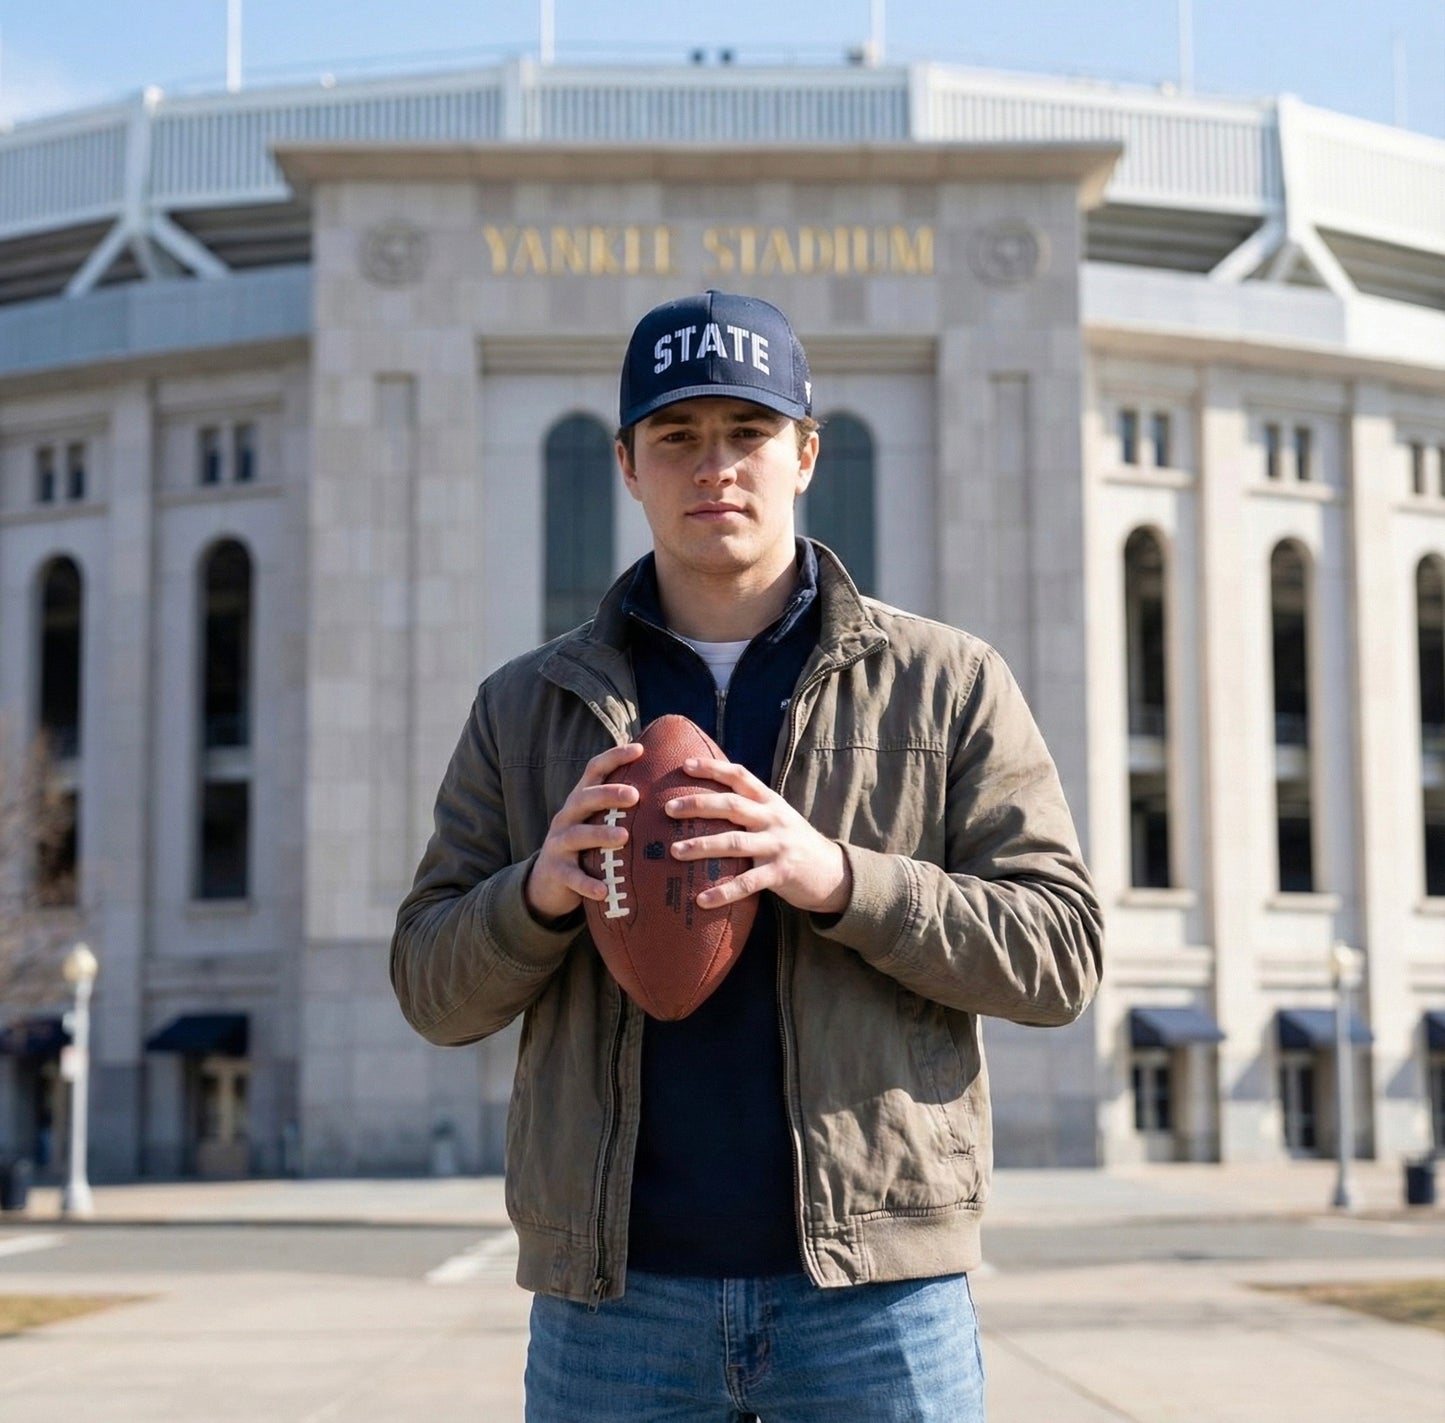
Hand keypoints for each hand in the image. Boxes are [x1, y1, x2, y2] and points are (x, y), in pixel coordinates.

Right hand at [525, 743, 643, 922]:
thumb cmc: (586, 847)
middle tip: (635, 795)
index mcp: (580, 801)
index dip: (614, 757)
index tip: (640, 749)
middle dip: (608, 794)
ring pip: (577, 835)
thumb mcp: (597, 822)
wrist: (547, 882)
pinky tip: (603, 890)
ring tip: (623, 837)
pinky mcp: (556, 871)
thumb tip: (667, 789)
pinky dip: (587, 883)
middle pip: (584, 798)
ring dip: (600, 835)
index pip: (594, 770)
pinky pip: (571, 877)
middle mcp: (567, 817)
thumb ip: (620, 808)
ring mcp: (558, 844)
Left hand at [665, 757, 851, 915]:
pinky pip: (747, 883)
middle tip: (668, 809)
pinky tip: (701, 900)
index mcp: (770, 801)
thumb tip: (706, 802)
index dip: (713, 768)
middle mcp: (774, 819)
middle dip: (698, 805)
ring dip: (702, 846)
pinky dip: (723, 892)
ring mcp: (778, 845)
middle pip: (732, 806)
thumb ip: (750, 808)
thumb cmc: (794, 843)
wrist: (835, 872)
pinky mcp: (781, 873)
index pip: (740, 776)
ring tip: (674, 851)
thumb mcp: (777, 817)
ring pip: (734, 843)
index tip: (685, 765)